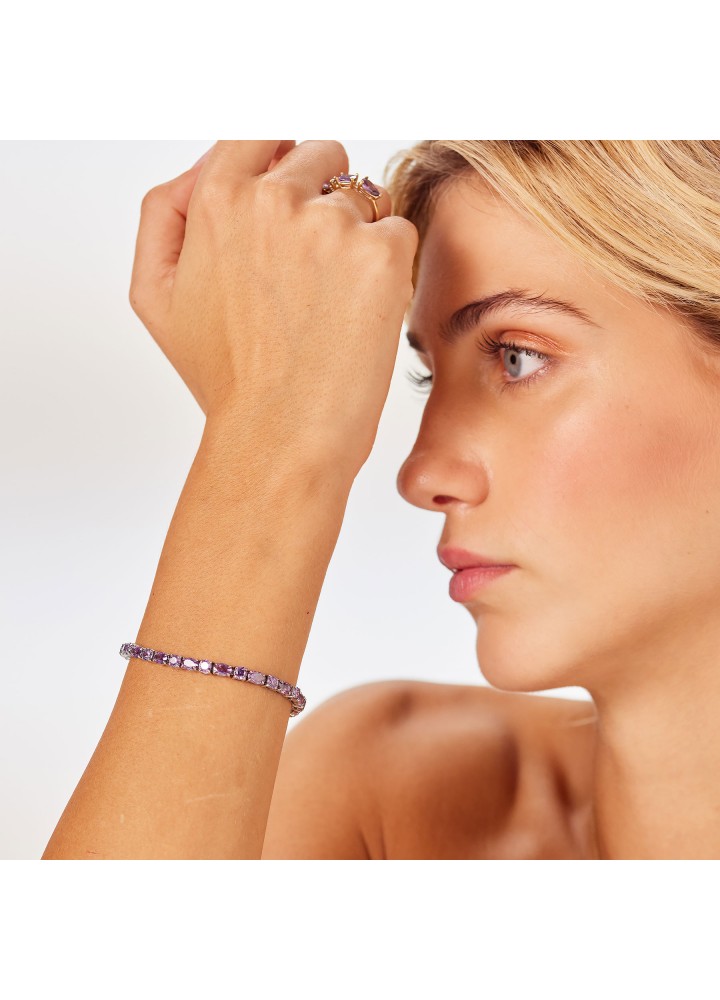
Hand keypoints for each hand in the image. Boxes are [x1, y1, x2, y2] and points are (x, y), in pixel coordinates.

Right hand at [128, 140, 417, 474]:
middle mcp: (274, 197)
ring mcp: (332, 224)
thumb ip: (165, 210)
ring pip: (363, 196)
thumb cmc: (222, 378)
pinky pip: (397, 231)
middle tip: (310, 271)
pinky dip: (388, 267)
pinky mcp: (382, 254)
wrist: (280, 438)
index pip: (260, 131)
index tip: (289, 192)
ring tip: (331, 303)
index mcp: (217, 198)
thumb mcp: (154, 294)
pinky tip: (359, 313)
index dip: (280, 158)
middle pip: (321, 156)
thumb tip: (205, 165)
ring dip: (355, 235)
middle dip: (321, 199)